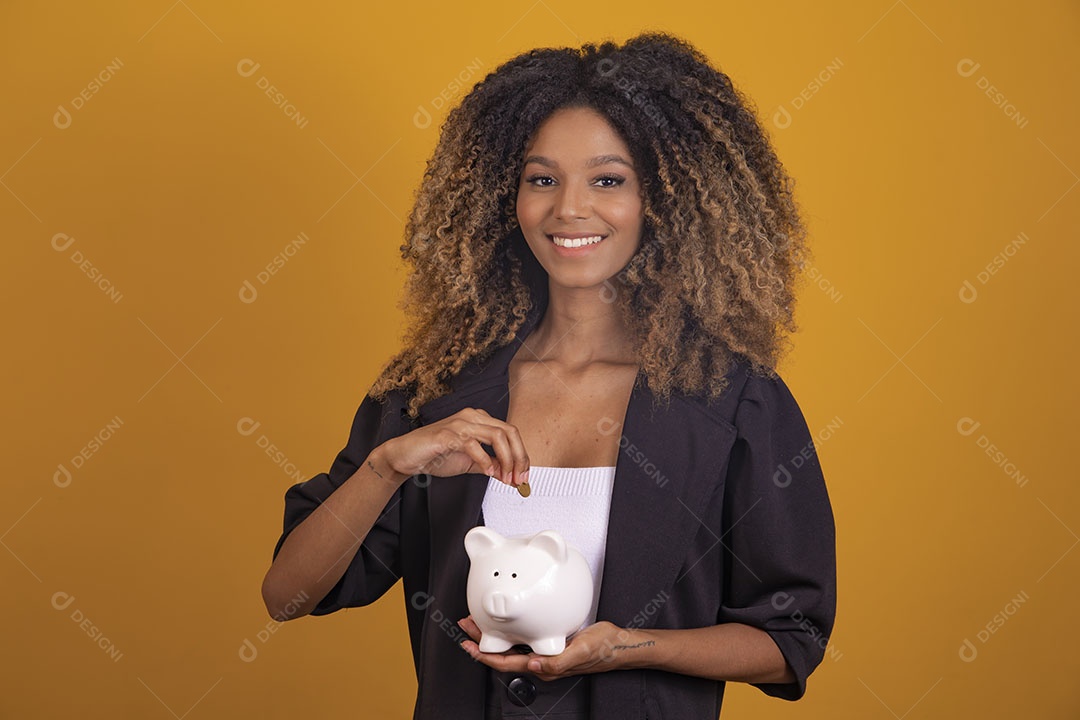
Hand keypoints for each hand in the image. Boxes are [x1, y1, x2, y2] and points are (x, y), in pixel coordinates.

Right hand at [377, 408, 529, 486]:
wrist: (405, 456)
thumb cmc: (435, 455)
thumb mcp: (470, 463)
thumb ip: (490, 465)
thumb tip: (511, 475)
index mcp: (480, 420)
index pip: (511, 433)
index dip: (521, 456)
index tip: (523, 477)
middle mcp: (472, 417)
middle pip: (509, 432)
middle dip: (519, 457)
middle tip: (519, 479)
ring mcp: (460, 423)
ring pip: (496, 435)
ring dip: (506, 459)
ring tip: (505, 478)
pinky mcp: (447, 434)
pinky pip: (473, 444)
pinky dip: (484, 460)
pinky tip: (488, 472)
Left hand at [457, 616, 650, 681]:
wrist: (618, 643)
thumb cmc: (603, 648)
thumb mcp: (581, 651)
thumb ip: (557, 661)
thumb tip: (533, 664)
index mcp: (544, 667)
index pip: (507, 664)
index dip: (485, 656)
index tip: (469, 645)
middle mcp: (541, 662)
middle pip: (503, 655)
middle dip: (483, 642)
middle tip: (466, 625)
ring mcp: (544, 652)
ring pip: (511, 646)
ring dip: (493, 634)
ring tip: (479, 621)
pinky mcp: (550, 642)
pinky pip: (523, 638)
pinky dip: (510, 630)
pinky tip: (508, 620)